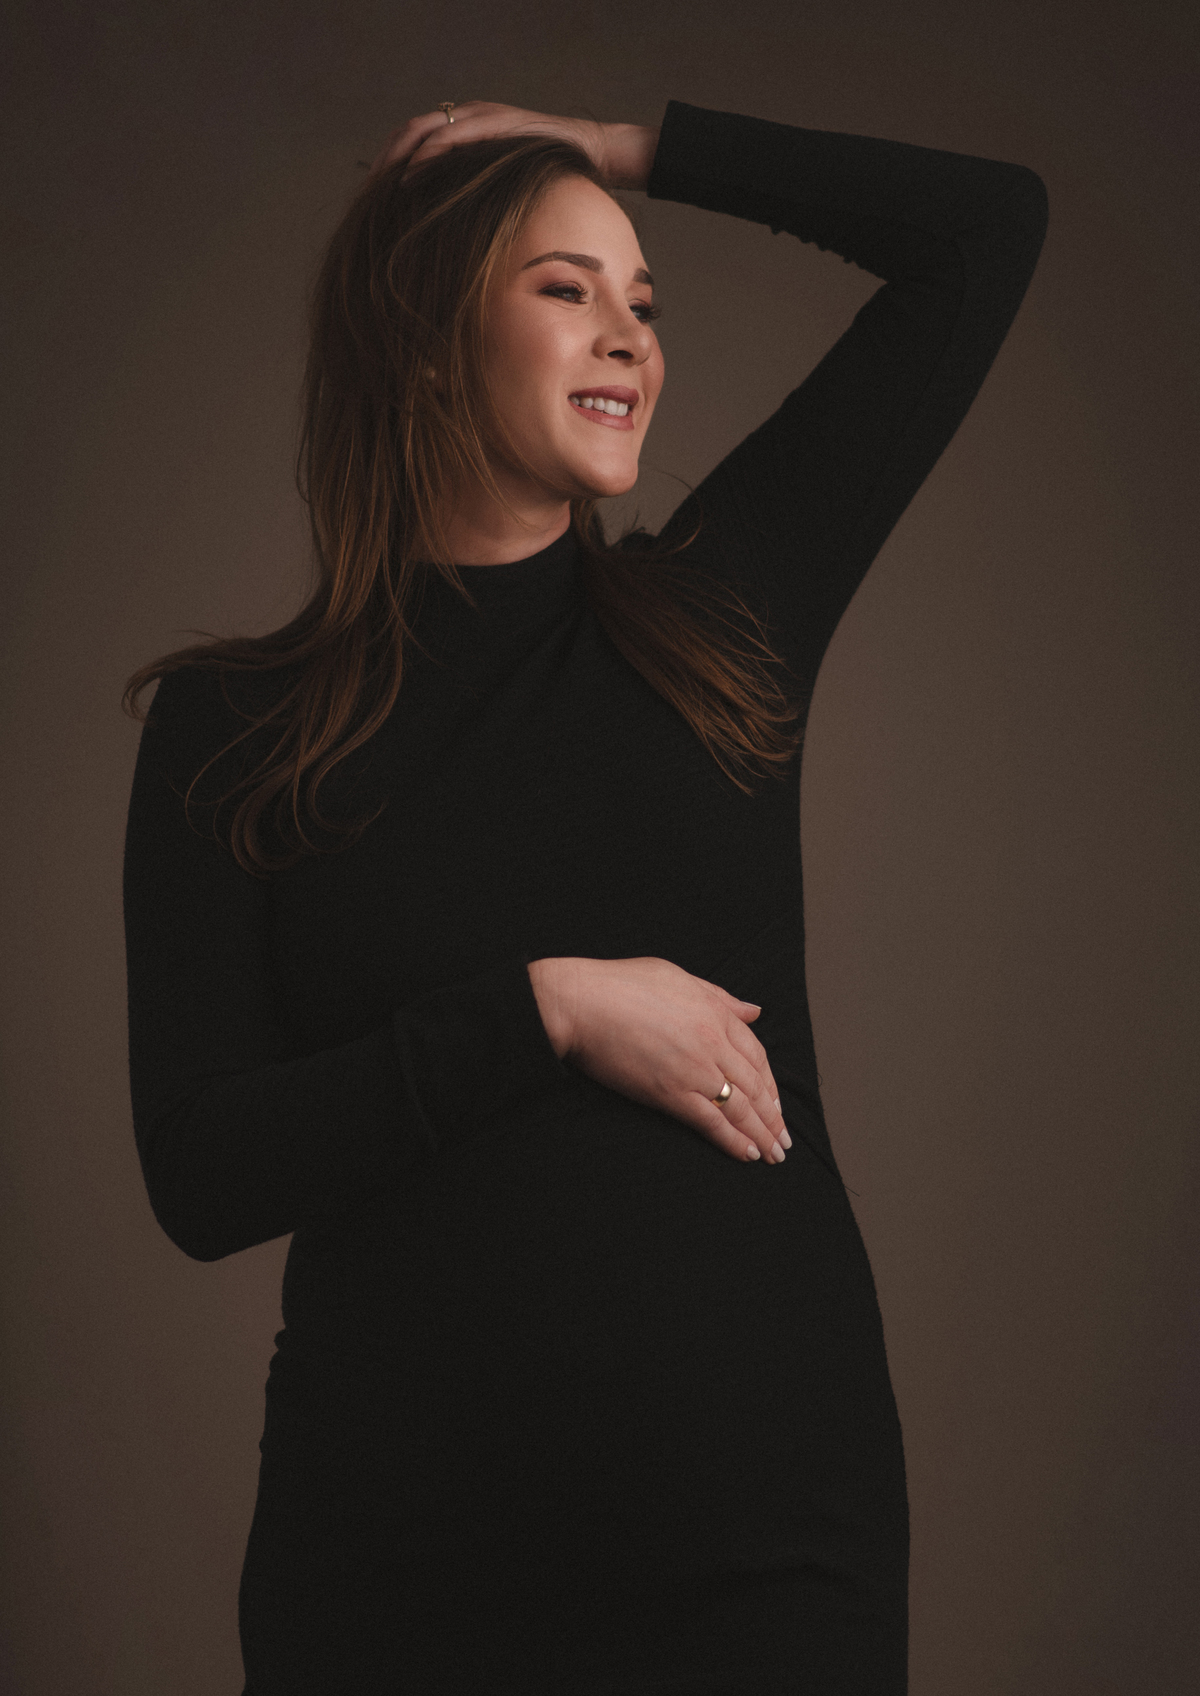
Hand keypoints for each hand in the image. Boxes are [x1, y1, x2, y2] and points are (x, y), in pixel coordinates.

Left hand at [369, 102, 657, 191]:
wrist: (594, 154)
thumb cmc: (551, 183)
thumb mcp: (503, 197)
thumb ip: (476, 206)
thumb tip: (449, 245)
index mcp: (462, 137)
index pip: (412, 147)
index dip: (388, 171)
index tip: (369, 202)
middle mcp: (465, 121)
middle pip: (407, 136)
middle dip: (384, 164)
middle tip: (366, 197)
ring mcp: (478, 117)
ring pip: (422, 131)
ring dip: (399, 157)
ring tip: (383, 186)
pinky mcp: (494, 122)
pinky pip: (452, 135)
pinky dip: (430, 153)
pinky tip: (414, 172)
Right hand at [528, 957, 792, 1164]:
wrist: (581, 1003)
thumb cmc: (620, 984)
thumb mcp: (678, 976)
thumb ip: (720, 997)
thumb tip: (754, 1011)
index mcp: (715, 1012)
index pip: (757, 1054)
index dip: (770, 1083)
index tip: (776, 1103)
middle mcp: (713, 1042)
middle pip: (755, 1085)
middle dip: (773, 1117)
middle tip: (783, 1140)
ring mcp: (694, 1069)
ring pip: (740, 1107)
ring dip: (761, 1134)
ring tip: (773, 1154)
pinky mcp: (670, 1093)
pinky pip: (712, 1122)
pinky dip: (733, 1140)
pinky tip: (747, 1153)